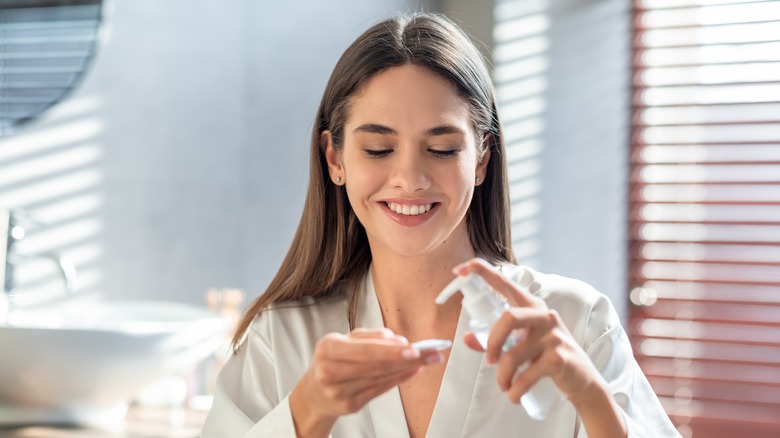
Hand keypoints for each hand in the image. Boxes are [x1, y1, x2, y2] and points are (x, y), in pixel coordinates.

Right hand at [290, 328, 441, 436]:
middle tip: (429, 353)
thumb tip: (397, 340)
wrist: (315, 391)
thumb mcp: (345, 340)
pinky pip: (378, 391)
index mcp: (328, 348)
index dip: (391, 351)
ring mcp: (339, 392)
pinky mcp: (349, 405)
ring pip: (380, 378)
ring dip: (406, 369)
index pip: (365, 350)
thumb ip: (371, 337)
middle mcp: (330, 371)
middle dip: (407, 359)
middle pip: (376, 365)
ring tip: (425, 360)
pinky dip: (397, 380)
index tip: (414, 348)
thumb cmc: (333, 360)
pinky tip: (411, 372)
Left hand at [454, 259, 605, 405]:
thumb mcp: (521, 345)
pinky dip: (515, 389)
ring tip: (504, 386)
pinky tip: (514, 395)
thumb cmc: (547, 358)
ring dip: (502, 375)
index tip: (460, 270)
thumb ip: (494, 341)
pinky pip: (527, 375)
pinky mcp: (559, 357)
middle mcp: (544, 316)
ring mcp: (554, 335)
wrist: (582, 381)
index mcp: (531, 307)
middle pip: (508, 318)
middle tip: (488, 361)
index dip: (482, 272)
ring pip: (513, 354)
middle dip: (491, 343)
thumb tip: (466, 338)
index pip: (506, 283)